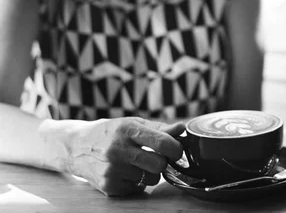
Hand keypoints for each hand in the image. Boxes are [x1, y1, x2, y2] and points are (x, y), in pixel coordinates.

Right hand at [66, 117, 184, 195]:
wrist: (75, 147)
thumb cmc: (110, 133)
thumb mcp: (133, 124)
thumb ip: (160, 128)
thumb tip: (182, 128)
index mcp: (127, 130)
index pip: (162, 142)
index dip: (176, 148)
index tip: (177, 150)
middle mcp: (118, 150)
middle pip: (160, 165)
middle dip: (162, 162)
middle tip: (155, 157)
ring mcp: (112, 170)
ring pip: (151, 179)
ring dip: (150, 173)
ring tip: (136, 163)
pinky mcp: (109, 186)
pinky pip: (138, 189)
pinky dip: (137, 182)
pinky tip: (125, 172)